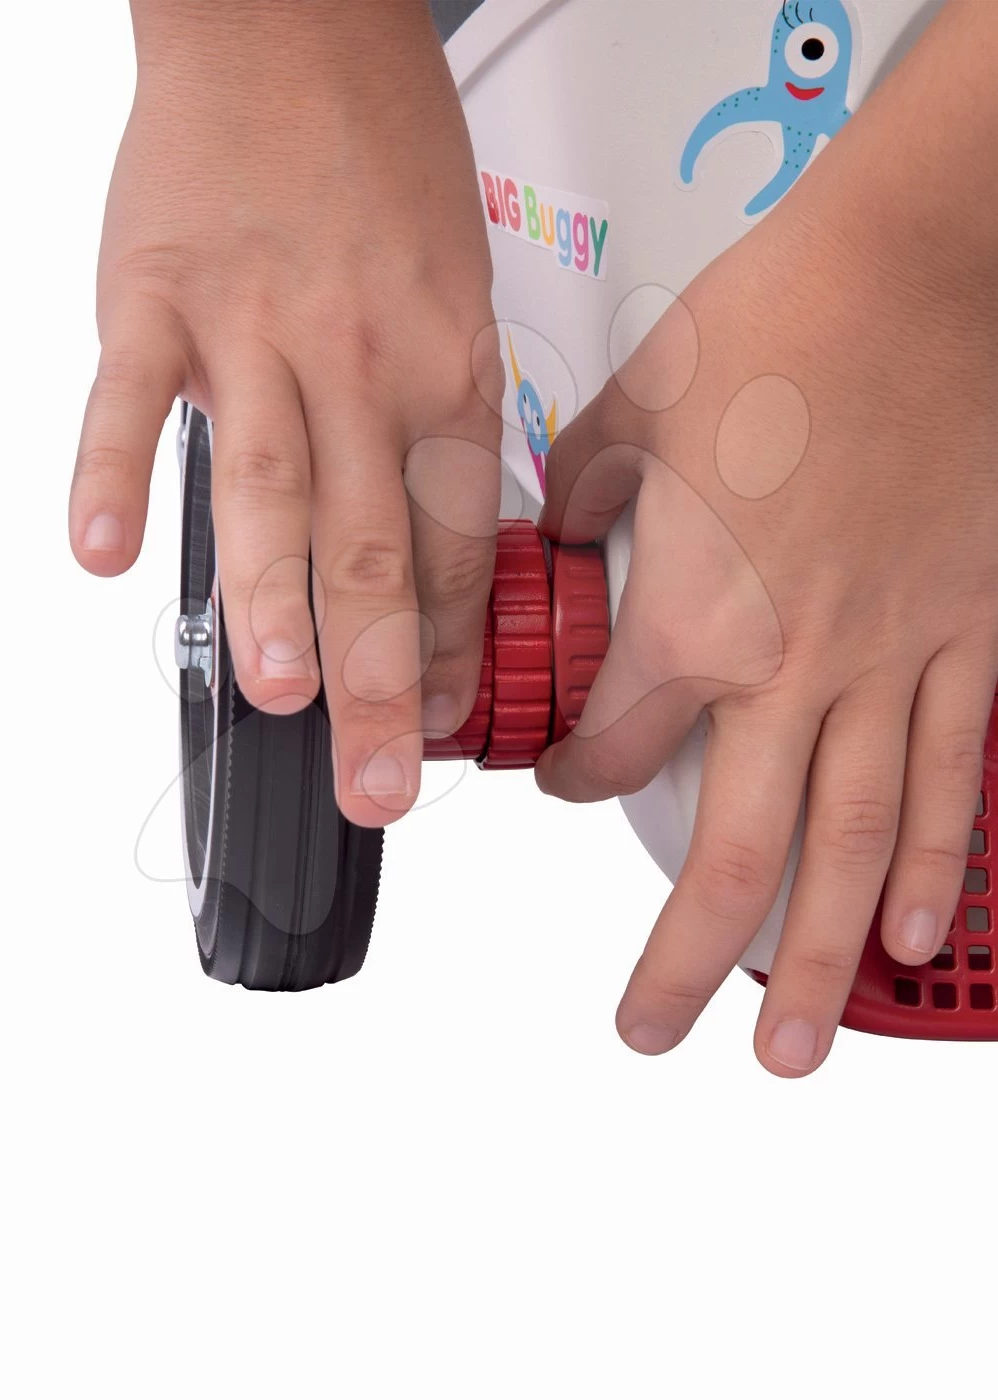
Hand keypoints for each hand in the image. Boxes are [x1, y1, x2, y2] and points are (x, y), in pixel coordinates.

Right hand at [69, 0, 500, 825]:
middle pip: (375, 540)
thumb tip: (432, 552)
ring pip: (271, 483)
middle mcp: (359, 357)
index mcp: (443, 365)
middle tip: (379, 777)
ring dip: (273, 596)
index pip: (454, 538)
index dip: (451, 646)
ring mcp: (254, 326)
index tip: (443, 728)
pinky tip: (107, 554)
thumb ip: (435, 426)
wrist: (294, 25)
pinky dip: (113, 474)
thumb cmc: (381, 160)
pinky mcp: (156, 294)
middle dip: (381, 674)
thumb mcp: (458, 292)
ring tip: (277, 692)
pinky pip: (130, 395)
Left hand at [536, 128, 997, 1074]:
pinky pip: (948, 775)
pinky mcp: (967, 635)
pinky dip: (933, 861)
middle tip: (654, 1034)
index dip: (573, 777)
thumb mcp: (638, 402)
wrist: (926, 268)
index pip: (611, 748)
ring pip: (847, 848)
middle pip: (726, 856)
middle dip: (684, 964)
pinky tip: (910, 927)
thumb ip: (584, 490)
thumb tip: (559, 526)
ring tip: (791, 1042)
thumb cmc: (791, 319)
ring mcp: (889, 663)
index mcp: (693, 615)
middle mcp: (789, 666)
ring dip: (812, 960)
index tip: (566, 780)